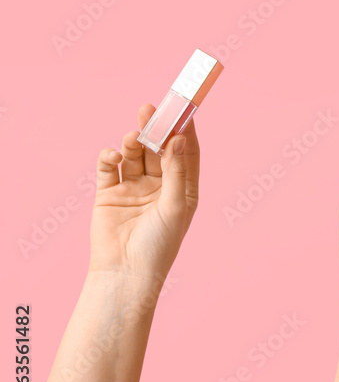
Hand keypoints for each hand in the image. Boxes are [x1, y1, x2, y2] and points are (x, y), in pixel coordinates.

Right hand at [89, 104, 199, 283]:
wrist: (125, 273)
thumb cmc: (158, 245)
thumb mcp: (175, 206)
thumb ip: (176, 172)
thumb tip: (178, 138)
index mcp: (183, 190)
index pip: (186, 153)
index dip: (184, 131)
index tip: (182, 109)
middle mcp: (160, 186)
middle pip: (158, 149)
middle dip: (154, 129)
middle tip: (149, 109)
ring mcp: (133, 188)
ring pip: (133, 155)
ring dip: (132, 142)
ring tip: (131, 136)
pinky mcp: (109, 193)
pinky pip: (108, 168)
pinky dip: (109, 157)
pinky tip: (112, 155)